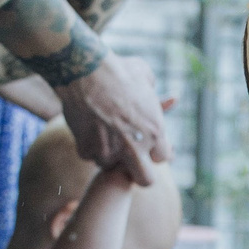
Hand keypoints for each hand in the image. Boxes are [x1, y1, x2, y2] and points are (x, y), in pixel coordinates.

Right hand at [56, 54, 172, 184]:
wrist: (85, 70)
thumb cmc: (118, 70)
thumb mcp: (146, 78)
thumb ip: (152, 96)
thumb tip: (154, 98)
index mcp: (155, 131)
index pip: (162, 157)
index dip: (154, 150)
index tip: (146, 144)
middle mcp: (135, 147)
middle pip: (145, 179)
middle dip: (139, 171)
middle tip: (131, 158)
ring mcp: (109, 151)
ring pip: (109, 164)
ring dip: (107, 153)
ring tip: (103, 131)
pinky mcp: (86, 149)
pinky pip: (88, 154)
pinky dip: (87, 144)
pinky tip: (87, 126)